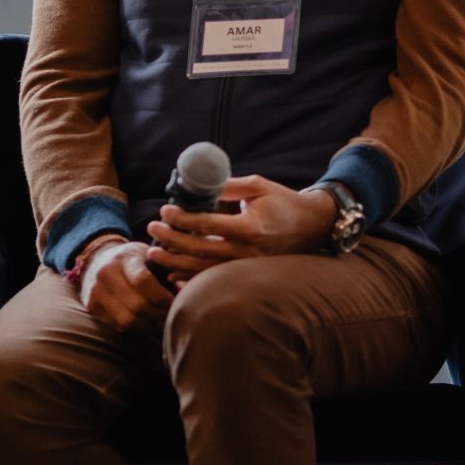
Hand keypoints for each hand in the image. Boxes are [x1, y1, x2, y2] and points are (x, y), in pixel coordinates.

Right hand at [79, 239, 173, 332]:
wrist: (97, 259)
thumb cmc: (131, 259)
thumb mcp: (147, 254)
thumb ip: (165, 268)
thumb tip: (188, 291)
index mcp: (124, 258)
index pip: (144, 281)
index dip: (162, 296)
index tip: (175, 300)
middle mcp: (106, 274)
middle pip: (137, 305)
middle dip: (158, 314)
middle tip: (170, 315)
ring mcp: (95, 292)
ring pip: (127, 320)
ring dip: (148, 325)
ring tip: (159, 321)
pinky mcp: (91, 307)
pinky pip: (118, 326)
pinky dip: (135, 328)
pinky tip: (145, 322)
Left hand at [147, 177, 335, 282]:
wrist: (313, 226)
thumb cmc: (284, 202)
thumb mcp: (258, 186)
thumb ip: (227, 186)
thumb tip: (197, 184)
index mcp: (249, 226)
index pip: (206, 224)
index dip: (182, 219)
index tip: (164, 211)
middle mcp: (247, 251)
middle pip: (199, 249)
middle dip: (171, 240)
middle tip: (151, 229)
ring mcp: (248, 267)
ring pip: (203, 269)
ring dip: (175, 261)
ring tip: (154, 253)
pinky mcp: (248, 274)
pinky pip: (215, 279)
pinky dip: (191, 278)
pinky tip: (173, 274)